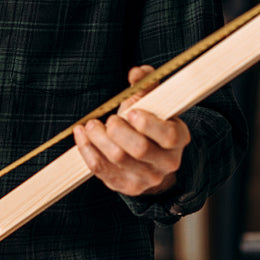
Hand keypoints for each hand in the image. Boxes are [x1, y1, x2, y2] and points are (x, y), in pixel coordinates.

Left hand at [73, 64, 189, 197]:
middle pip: (139, 149)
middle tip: (109, 120)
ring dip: (98, 139)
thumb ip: (147, 83)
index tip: (130, 112)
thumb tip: (136, 72)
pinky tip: (81, 135)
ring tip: (91, 125)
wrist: (149, 159)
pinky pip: (101, 170)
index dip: (148, 124)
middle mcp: (167, 162)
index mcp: (178, 138)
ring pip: (118, 159)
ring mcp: (147, 178)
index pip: (168, 136)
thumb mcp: (153, 102)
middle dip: (118, 131)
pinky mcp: (126, 186)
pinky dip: (87, 150)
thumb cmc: (149, 122)